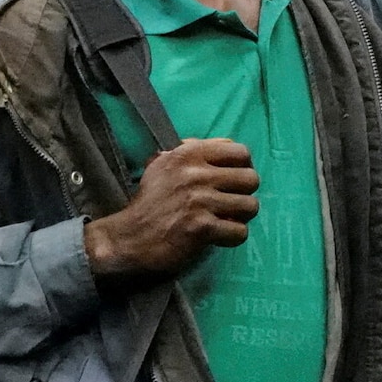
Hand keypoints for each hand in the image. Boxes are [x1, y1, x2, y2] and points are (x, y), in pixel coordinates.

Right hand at [86, 136, 260, 285]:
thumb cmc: (149, 202)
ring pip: (250, 206)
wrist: (130, 237)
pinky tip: (219, 236)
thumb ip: (193, 151)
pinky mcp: (202, 227)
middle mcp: (196, 174)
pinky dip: (232, 237)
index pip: (240, 152)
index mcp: (189, 154)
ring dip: (241, 217)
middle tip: (231, 203)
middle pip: (251, 179)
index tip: (233, 181)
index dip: (243, 167)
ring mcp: (200, 201)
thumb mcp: (163, 165)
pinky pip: (240, 232)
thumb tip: (227, 144)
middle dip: (245, 193)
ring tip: (226, 220)